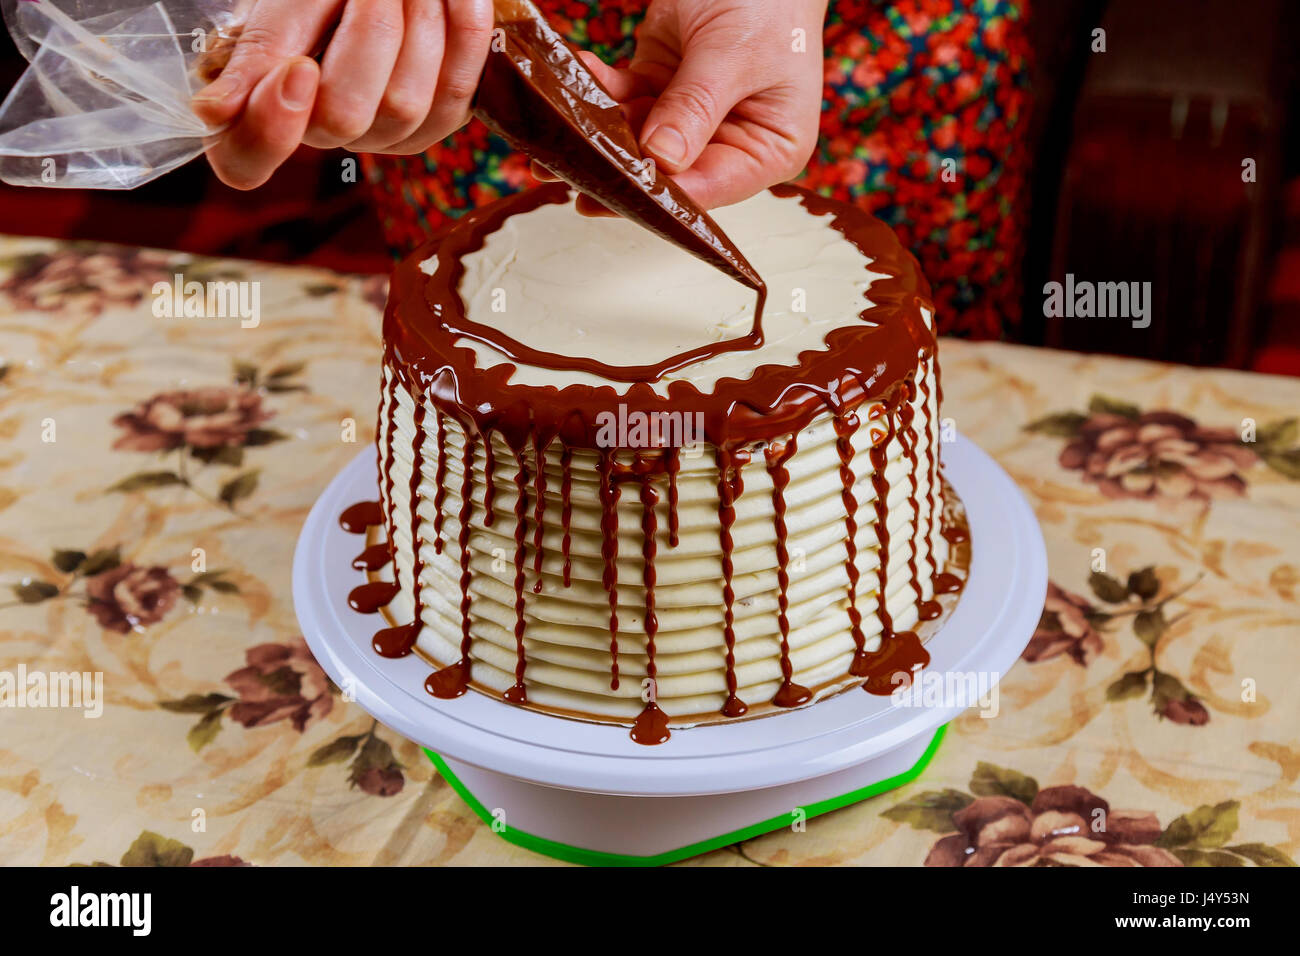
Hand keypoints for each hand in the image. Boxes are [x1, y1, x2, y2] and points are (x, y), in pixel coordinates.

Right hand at [193, 0, 494, 189]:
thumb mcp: (281, 9)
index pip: (245, 161)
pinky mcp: (440, 121)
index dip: (269, 129)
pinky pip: (458, 90)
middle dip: (365, 32)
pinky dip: (461, 31)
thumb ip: (254, 54)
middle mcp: (326, 134)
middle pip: (342, 117)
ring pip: (404, 103)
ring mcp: (386, 135)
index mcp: (266, 111)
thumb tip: (210, 114)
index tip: (296, 69)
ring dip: (413, 21)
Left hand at [540, 0, 825, 213]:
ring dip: (596, 133)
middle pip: (668, 172)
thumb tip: (660, 160)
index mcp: (771, 149)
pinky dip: (600, 88)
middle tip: (564, 173)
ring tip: (550, 136)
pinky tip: (575, 76)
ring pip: (638, 139)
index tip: (615, 196)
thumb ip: (695, 107)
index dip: (663, 196)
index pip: (712, 187)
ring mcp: (695, 117)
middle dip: (617, 168)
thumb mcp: (733, 52)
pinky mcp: (664, 87)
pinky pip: (626, 97)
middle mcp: (734, 141)